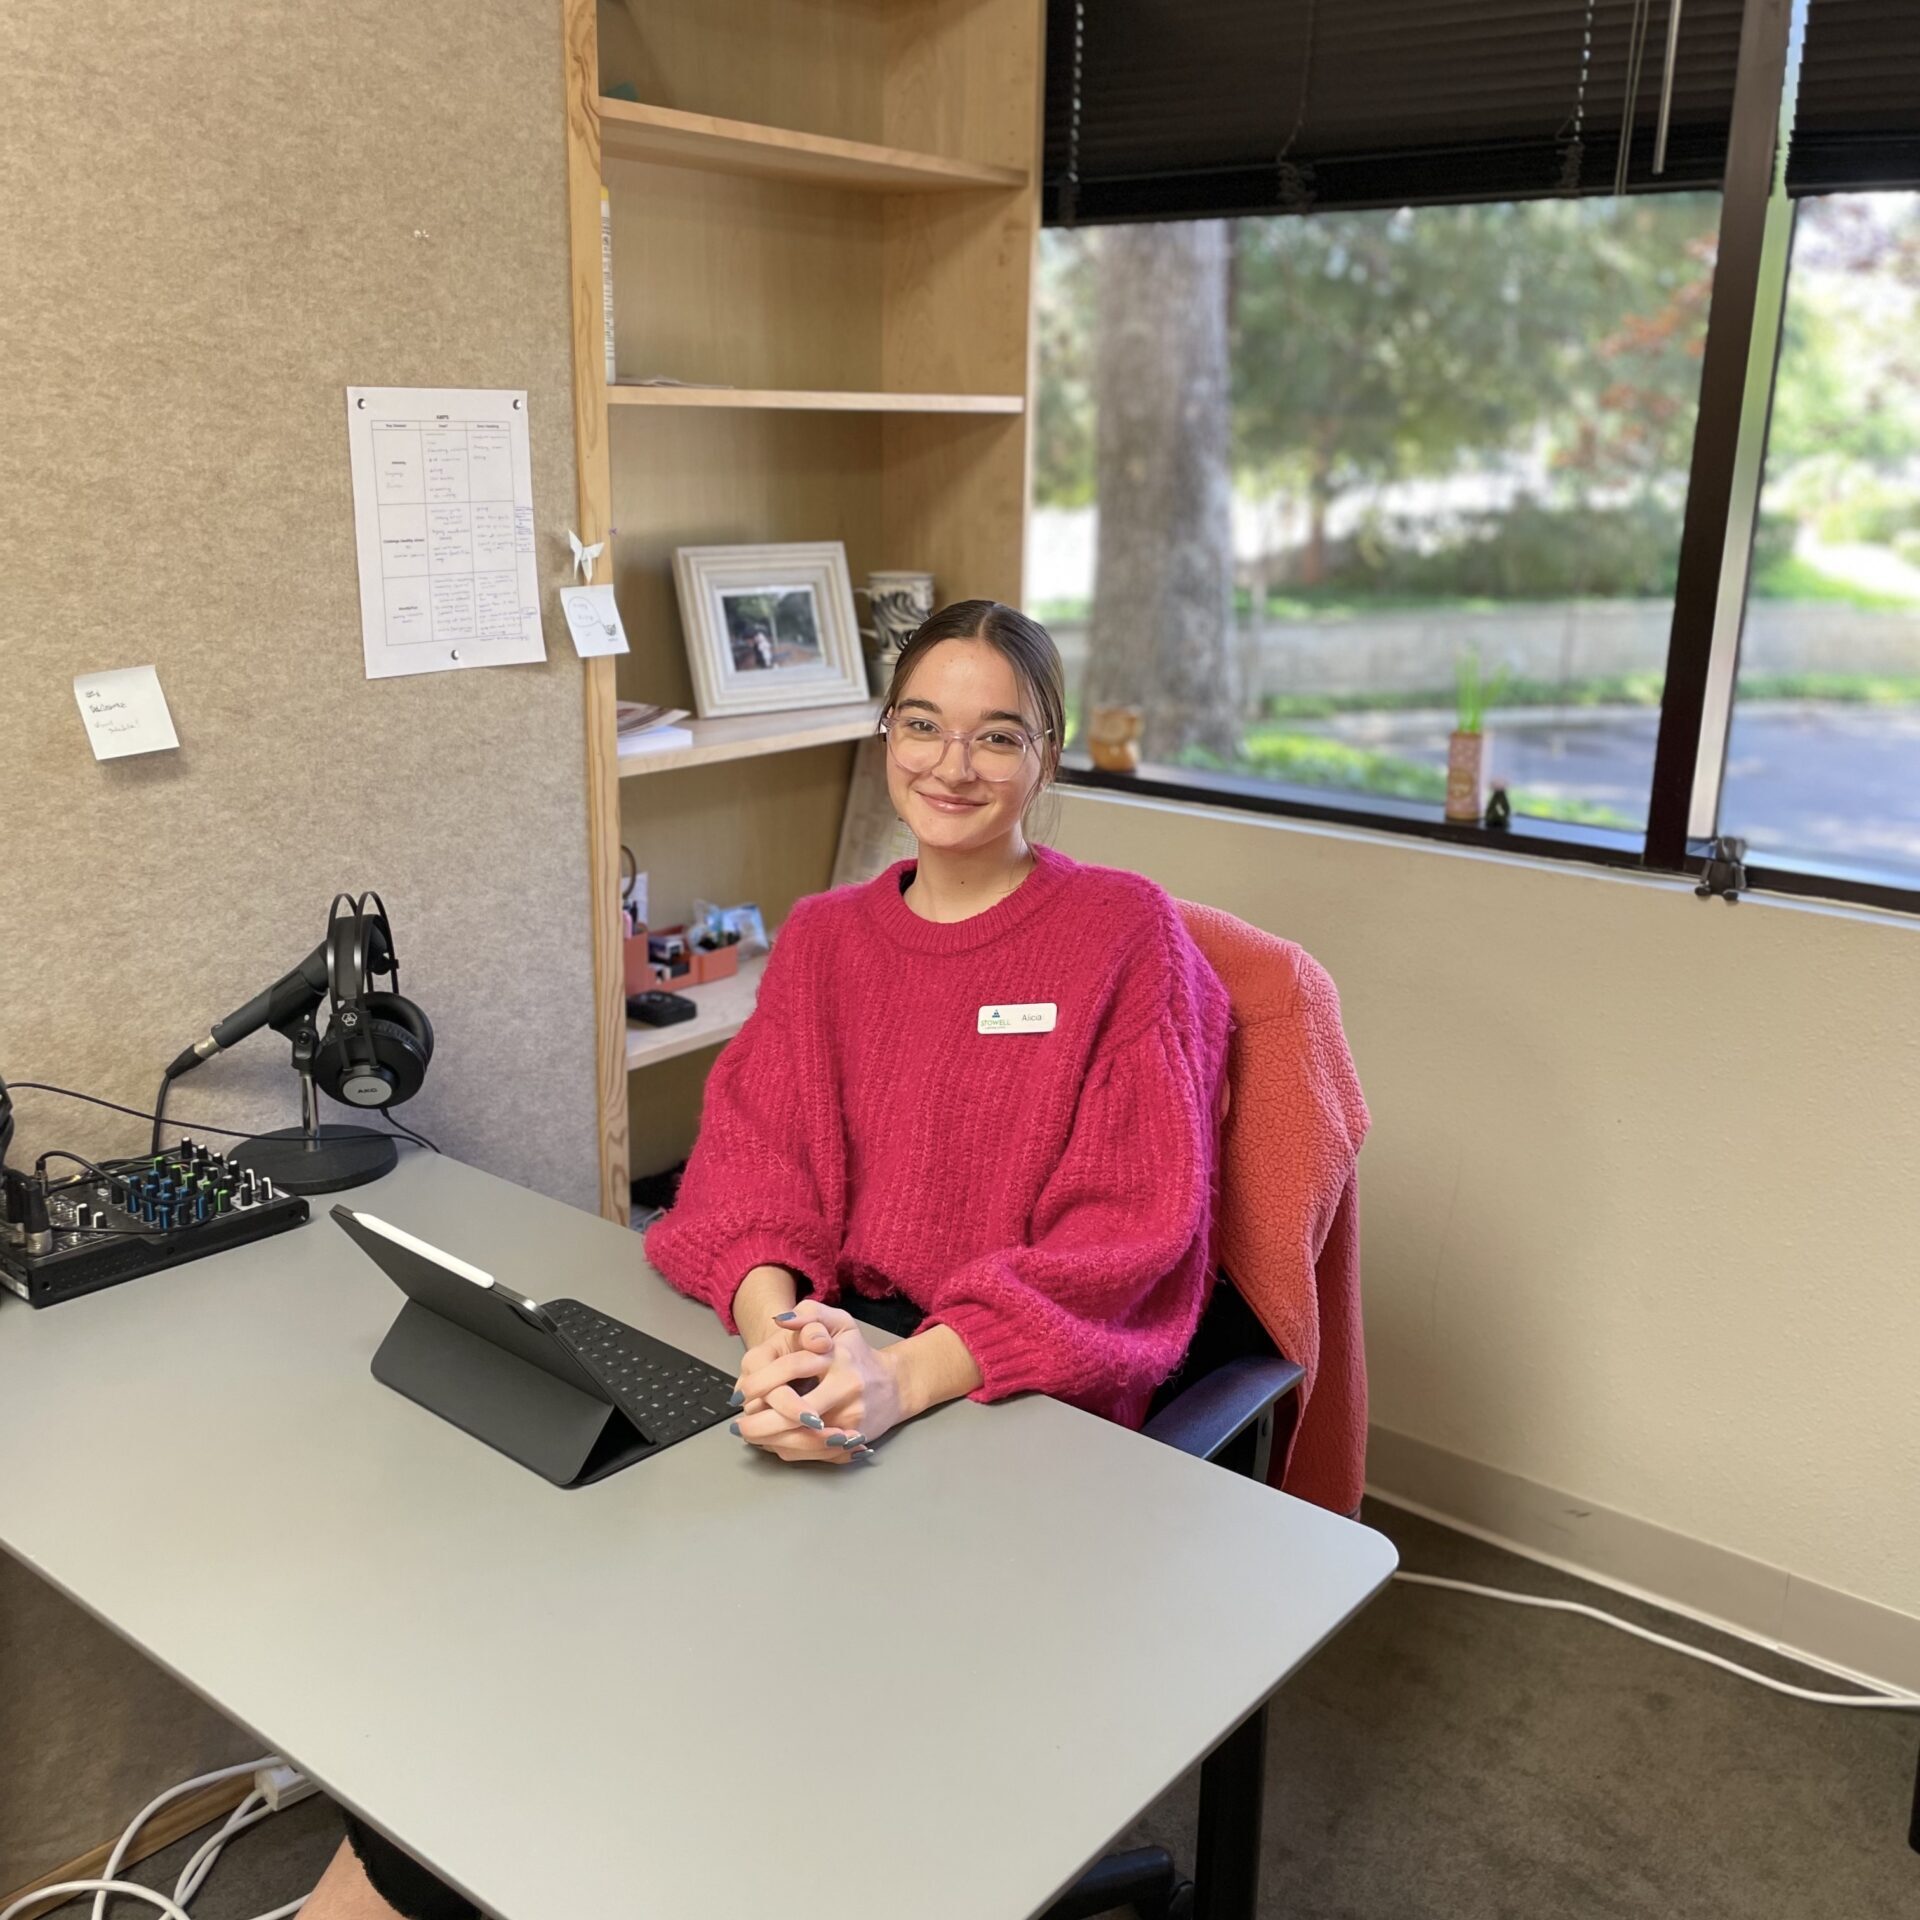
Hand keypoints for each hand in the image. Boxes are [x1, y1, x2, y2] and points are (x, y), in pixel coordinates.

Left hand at [730, 1301, 904, 1465]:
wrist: (895, 1385)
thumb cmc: (858, 1353)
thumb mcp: (840, 1322)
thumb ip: (810, 1313)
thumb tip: (780, 1319)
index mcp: (839, 1358)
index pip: (792, 1368)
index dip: (761, 1382)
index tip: (741, 1393)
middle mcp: (848, 1389)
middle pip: (795, 1413)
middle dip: (761, 1423)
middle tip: (739, 1425)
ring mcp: (852, 1419)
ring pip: (803, 1439)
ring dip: (771, 1442)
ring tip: (750, 1436)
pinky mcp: (853, 1441)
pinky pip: (814, 1452)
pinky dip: (789, 1450)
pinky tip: (773, 1443)